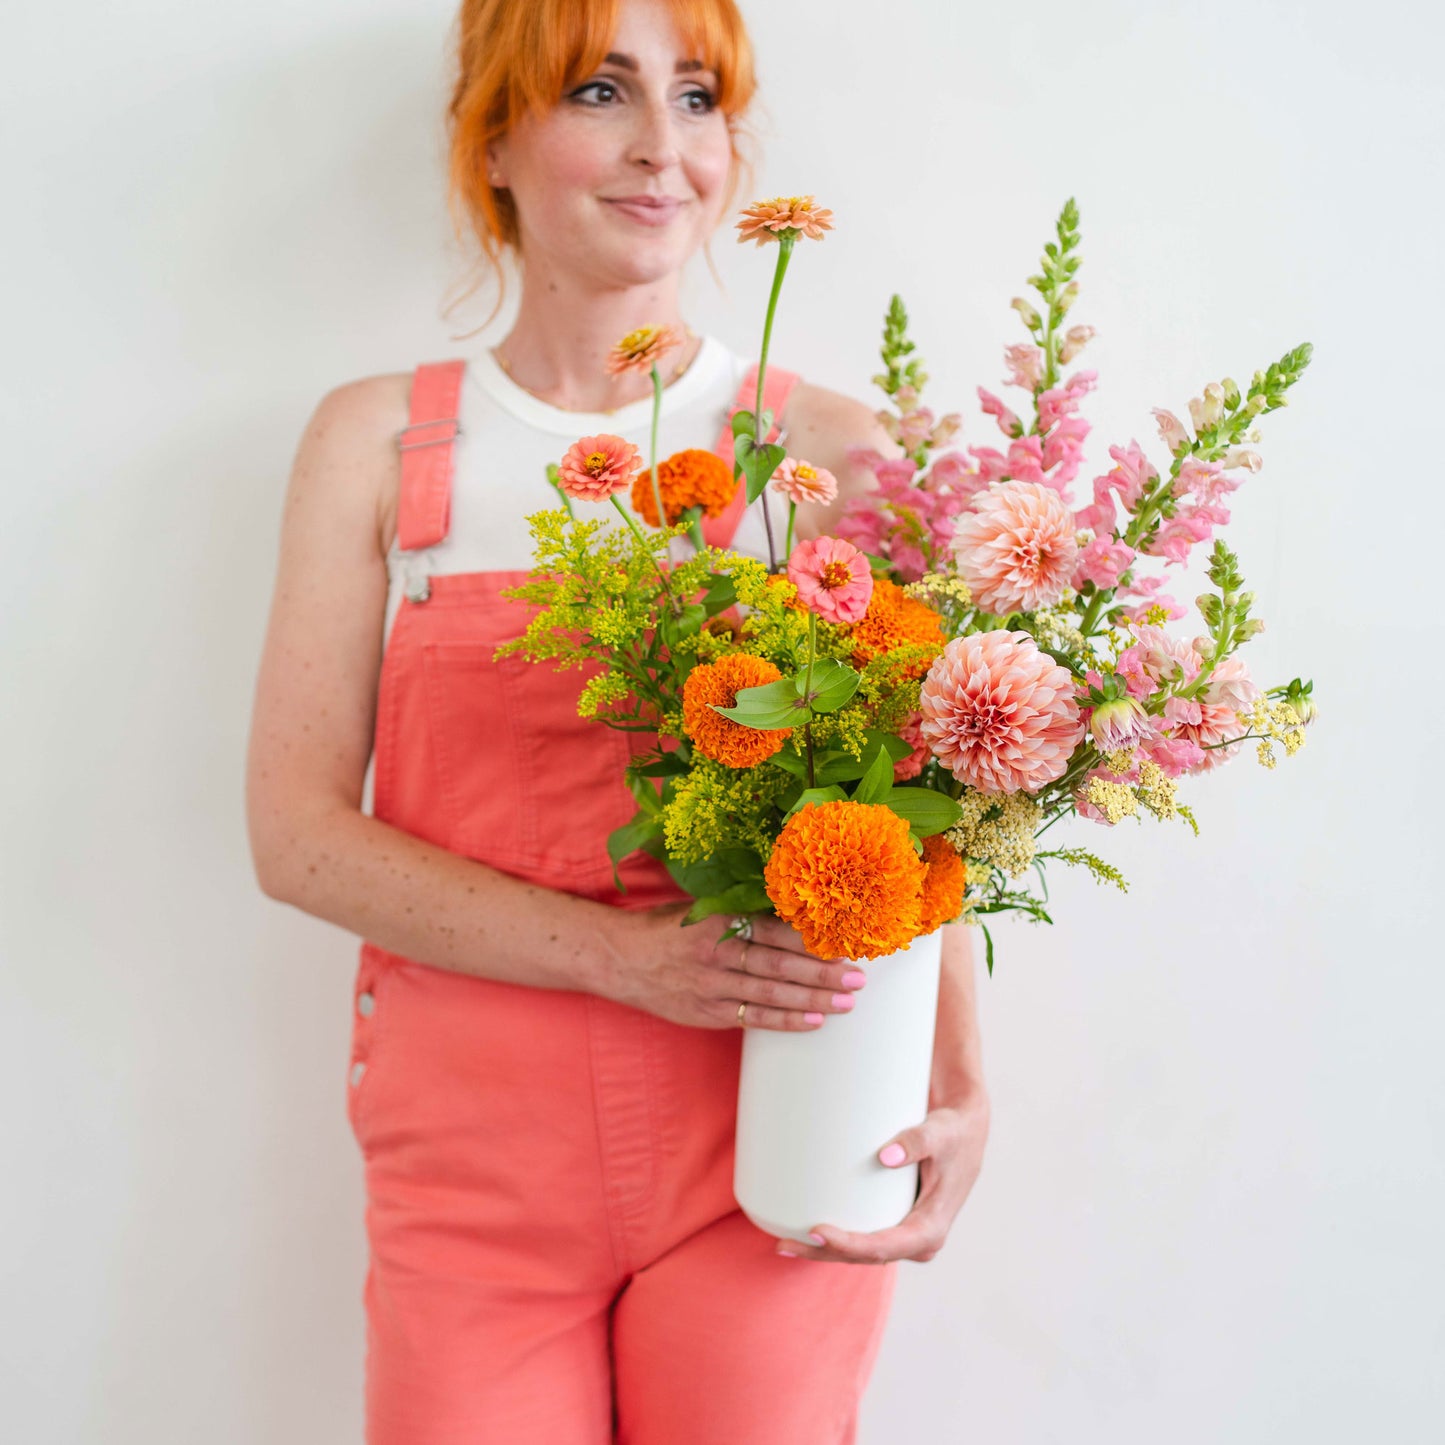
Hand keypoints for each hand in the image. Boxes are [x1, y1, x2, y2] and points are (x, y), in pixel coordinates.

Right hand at [598, 903, 868, 1031]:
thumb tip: (794, 910)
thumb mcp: (701, 908)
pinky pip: (752, 1019)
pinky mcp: (706, 1013)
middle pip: (779, 966)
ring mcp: (711, 986)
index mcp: (719, 920)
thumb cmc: (666, 928)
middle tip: (857, 978)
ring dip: (812, 999)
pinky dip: (784, 1021)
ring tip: (846, 1002)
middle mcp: (717, 954)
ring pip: (770, 995)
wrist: (619, 958)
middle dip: (821, 972)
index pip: (774, 931)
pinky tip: (813, 1020)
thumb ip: (742, 911)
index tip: (842, 942)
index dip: (810, 939)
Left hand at [776, 1087, 990, 1264]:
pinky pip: (863, 1237)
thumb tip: (886, 1156)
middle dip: (825, 1253)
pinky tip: (804, 1231)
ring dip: (825, 1251)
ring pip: (861, 1252)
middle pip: (865, 1256)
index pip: (884, 1247)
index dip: (849, 1245)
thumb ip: (918, 1141)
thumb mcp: (942, 1133)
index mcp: (931, 1229)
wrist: (965, 1129)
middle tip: (784, 1243)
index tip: (817, 1231)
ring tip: (783, 1244)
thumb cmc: (954, 1131)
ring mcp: (905, 1233)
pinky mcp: (895, 1221)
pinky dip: (836, 1237)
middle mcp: (917, 1239)